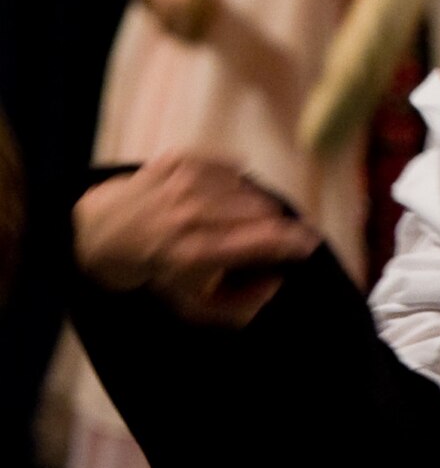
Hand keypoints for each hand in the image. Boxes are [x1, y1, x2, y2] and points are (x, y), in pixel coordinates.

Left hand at [74, 153, 320, 326]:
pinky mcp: (179, 159)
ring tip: (238, 219)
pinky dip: (235, 182)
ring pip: (249, 187)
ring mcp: (183, 181)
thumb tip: (276, 279)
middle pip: (263, 209)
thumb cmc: (159, 274)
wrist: (102, 233)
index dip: (297, 240)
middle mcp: (191, 213)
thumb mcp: (197, 307)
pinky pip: (231, 166)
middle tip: (267, 237)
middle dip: (274, 224)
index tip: (310, 243)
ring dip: (253, 205)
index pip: (265, 238)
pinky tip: (222, 196)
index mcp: (196, 252)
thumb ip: (243, 304)